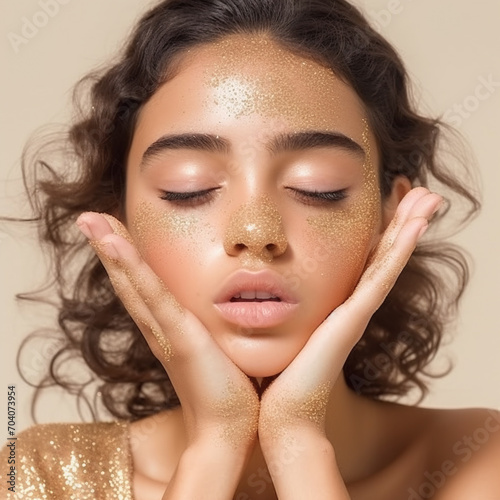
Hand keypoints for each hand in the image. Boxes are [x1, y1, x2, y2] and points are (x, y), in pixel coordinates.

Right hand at [76, 213, 259, 451]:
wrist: (229, 428)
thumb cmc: (228, 389)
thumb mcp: (217, 345)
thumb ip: (211, 326)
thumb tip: (228, 304)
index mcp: (167, 328)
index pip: (142, 286)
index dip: (125, 258)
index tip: (115, 230)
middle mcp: (158, 328)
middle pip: (128, 280)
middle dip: (109, 246)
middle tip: (90, 217)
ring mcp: (164, 331)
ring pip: (132, 283)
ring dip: (111, 249)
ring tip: (91, 220)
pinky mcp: (178, 336)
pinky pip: (151, 295)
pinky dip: (131, 267)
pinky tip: (114, 243)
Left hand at [258, 188, 442, 442]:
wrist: (281, 413)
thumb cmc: (276, 373)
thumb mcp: (278, 326)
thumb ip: (278, 306)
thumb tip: (257, 287)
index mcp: (336, 306)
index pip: (364, 261)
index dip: (380, 233)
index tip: (388, 202)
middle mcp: (352, 307)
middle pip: (383, 256)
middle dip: (402, 223)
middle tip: (420, 192)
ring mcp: (357, 312)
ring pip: (389, 261)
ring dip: (409, 228)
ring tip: (428, 198)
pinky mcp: (354, 319)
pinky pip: (381, 277)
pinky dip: (399, 250)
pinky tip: (415, 225)